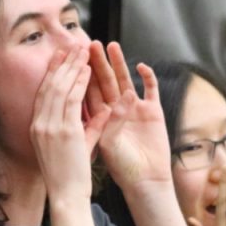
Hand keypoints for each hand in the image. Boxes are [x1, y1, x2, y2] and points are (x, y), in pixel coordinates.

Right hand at [30, 44, 110, 201]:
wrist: (66, 195)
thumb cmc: (70, 175)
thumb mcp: (75, 146)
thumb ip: (89, 127)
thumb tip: (103, 110)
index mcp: (37, 127)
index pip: (43, 93)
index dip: (51, 72)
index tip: (59, 56)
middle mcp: (40, 124)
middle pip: (50, 86)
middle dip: (62, 64)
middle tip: (72, 45)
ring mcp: (50, 127)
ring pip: (59, 89)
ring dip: (71, 68)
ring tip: (81, 51)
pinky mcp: (64, 132)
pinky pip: (71, 101)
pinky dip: (78, 83)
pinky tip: (86, 70)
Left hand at [90, 41, 172, 190]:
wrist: (144, 181)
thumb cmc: (121, 167)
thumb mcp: (106, 144)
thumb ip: (109, 122)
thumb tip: (115, 100)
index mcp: (100, 118)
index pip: (88, 91)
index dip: (80, 75)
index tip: (71, 58)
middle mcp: (117, 110)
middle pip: (104, 81)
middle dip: (97, 63)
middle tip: (89, 43)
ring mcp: (136, 109)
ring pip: (124, 81)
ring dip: (119, 64)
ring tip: (112, 46)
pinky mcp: (154, 111)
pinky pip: (151, 89)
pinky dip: (147, 78)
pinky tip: (141, 66)